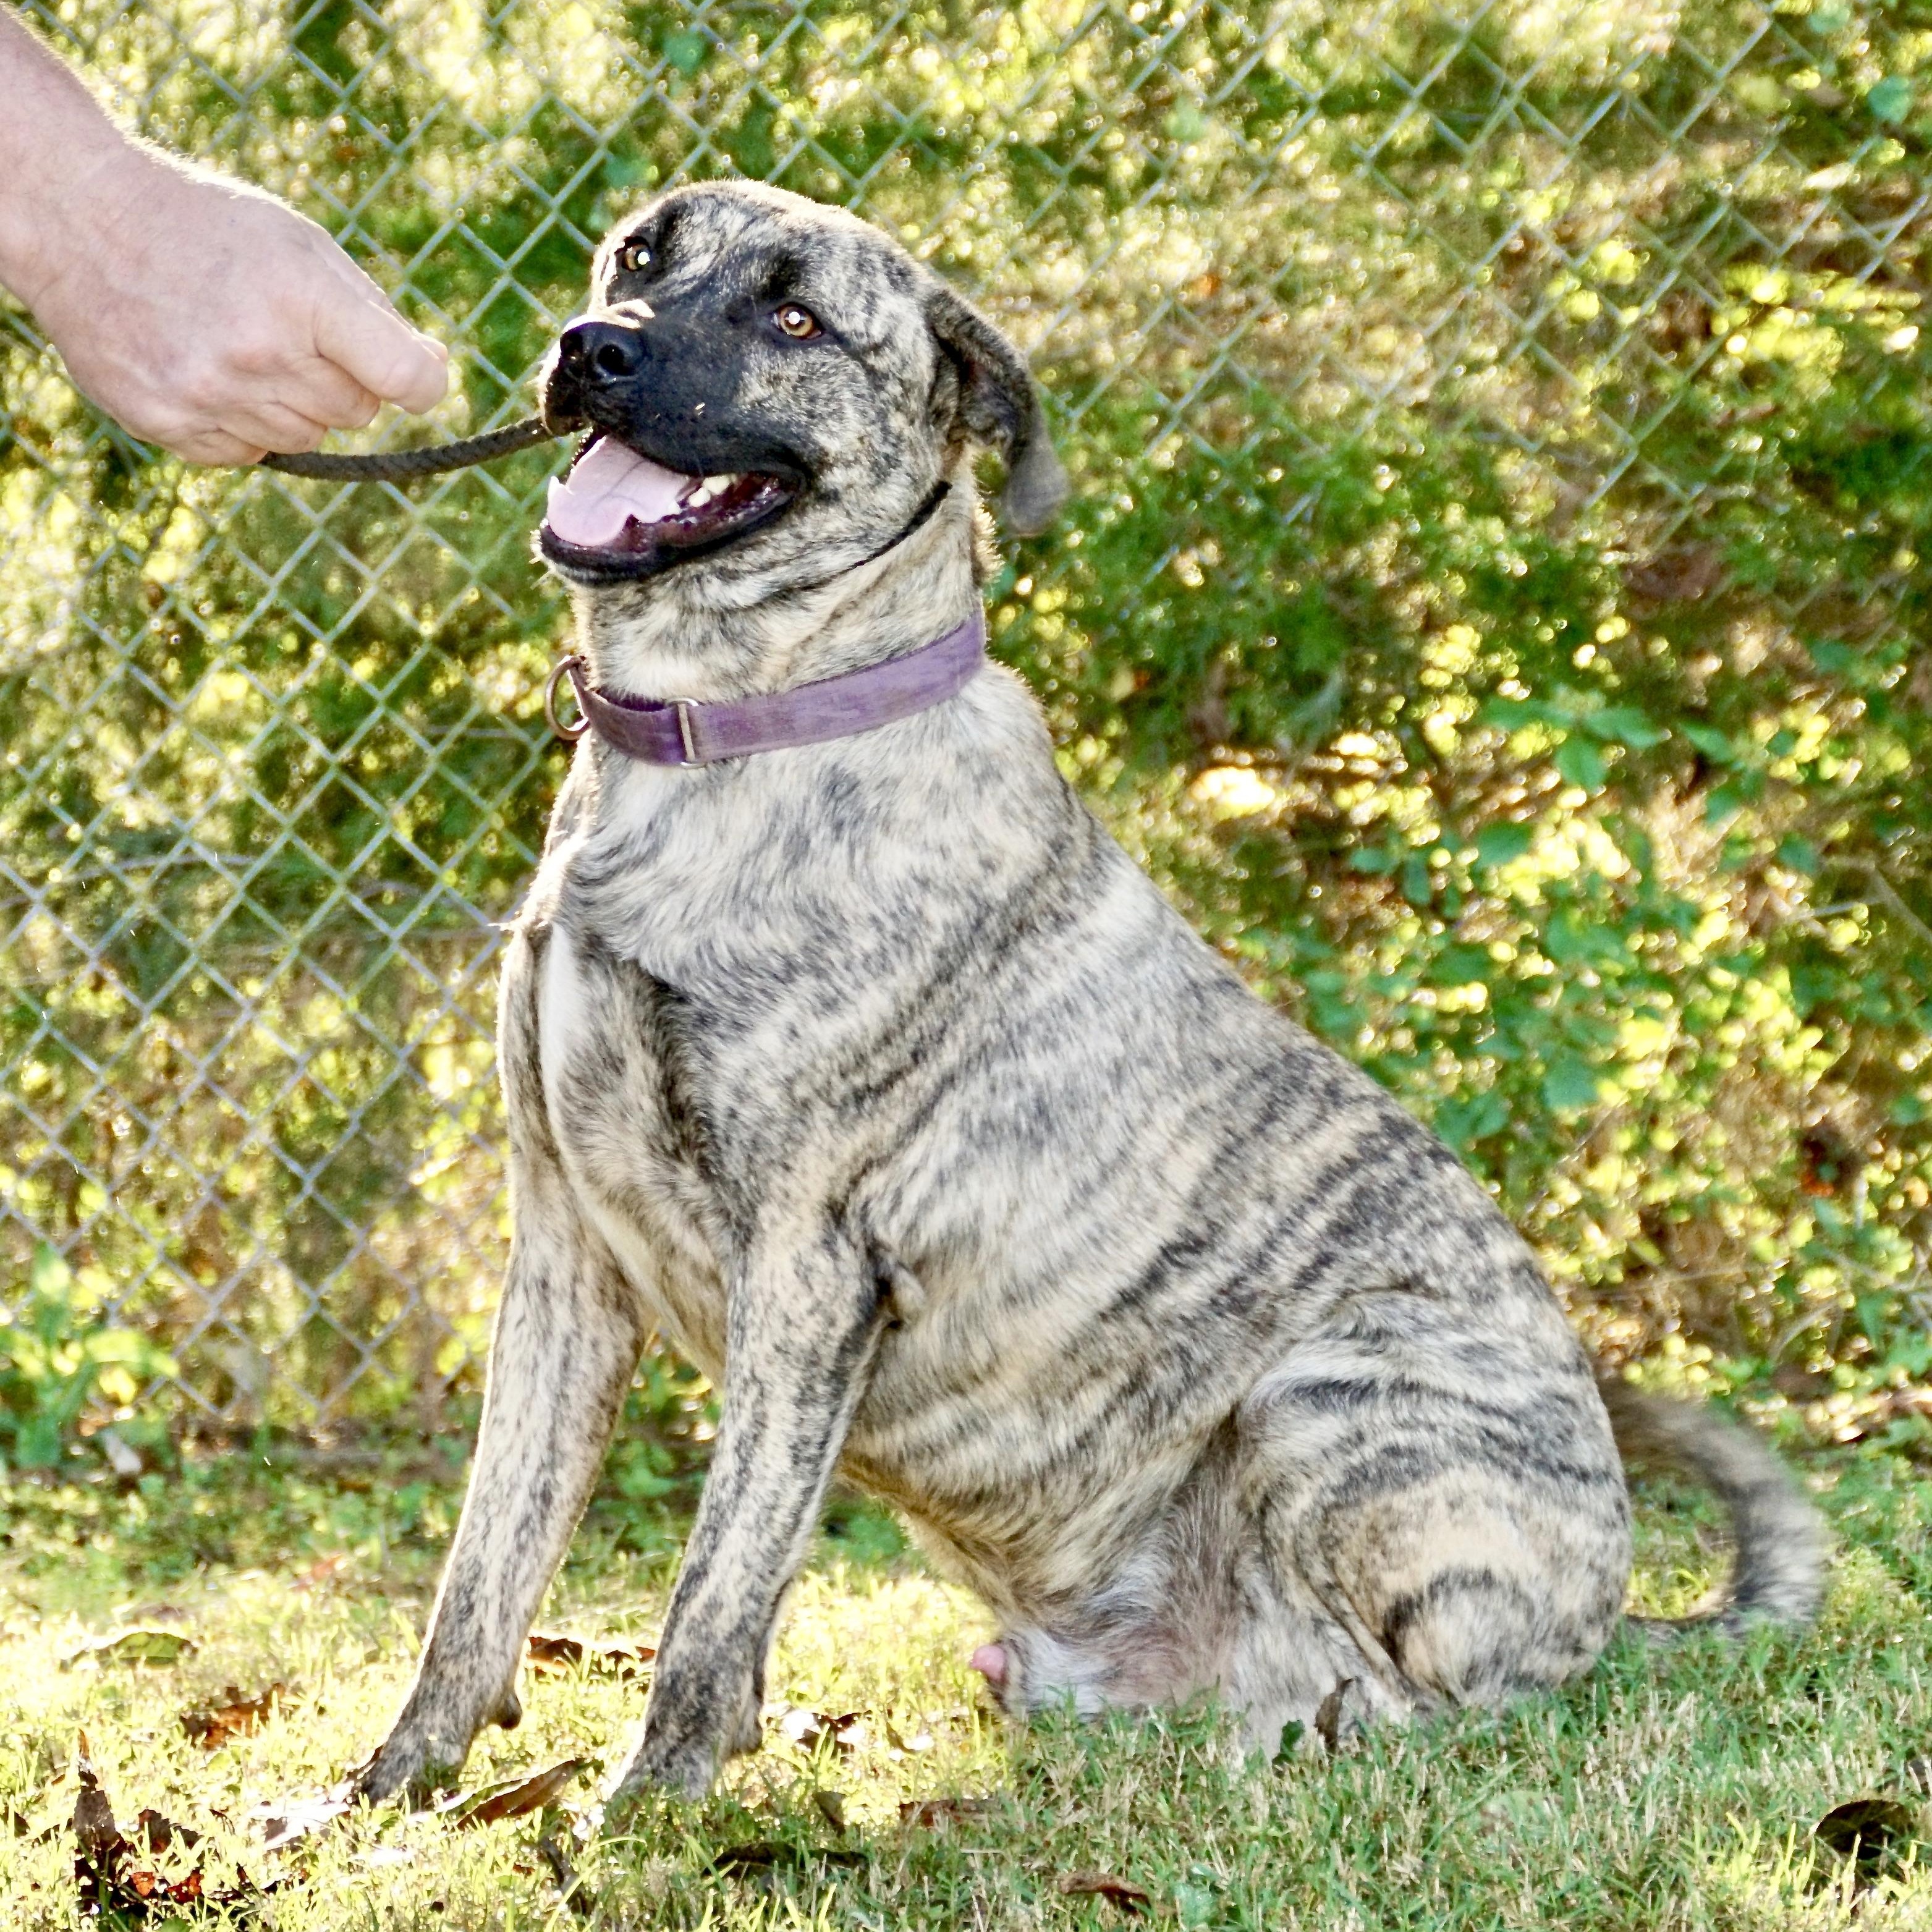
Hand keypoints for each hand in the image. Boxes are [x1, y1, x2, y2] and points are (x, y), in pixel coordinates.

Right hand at [22, 146, 447, 464]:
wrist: (80, 218)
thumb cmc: (209, 226)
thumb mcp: (300, 243)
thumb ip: (373, 313)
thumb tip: (434, 373)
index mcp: (303, 297)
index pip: (405, 379)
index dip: (422, 382)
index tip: (415, 377)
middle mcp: (258, 352)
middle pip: (356, 412)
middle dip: (342, 380)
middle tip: (292, 332)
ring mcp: (209, 394)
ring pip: (305, 438)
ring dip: (291, 403)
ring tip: (242, 344)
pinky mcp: (169, 423)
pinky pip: (248, 454)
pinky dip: (241, 423)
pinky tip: (207, 370)